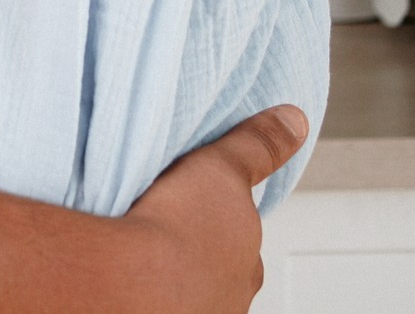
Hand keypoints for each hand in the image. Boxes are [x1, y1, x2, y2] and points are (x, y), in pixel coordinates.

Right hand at [118, 105, 307, 313]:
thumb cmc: (177, 230)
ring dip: (165, 273)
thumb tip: (294, 119)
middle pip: (215, 273)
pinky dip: (138, 289)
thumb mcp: (223, 170)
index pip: (242, 246)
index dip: (220, 226)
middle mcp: (228, 302)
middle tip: (160, 227)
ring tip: (133, 249)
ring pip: (183, 292)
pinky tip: (120, 270)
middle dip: (194, 255)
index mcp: (247, 268)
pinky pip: (149, 302)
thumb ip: (257, 147)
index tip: (195, 209)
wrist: (129, 280)